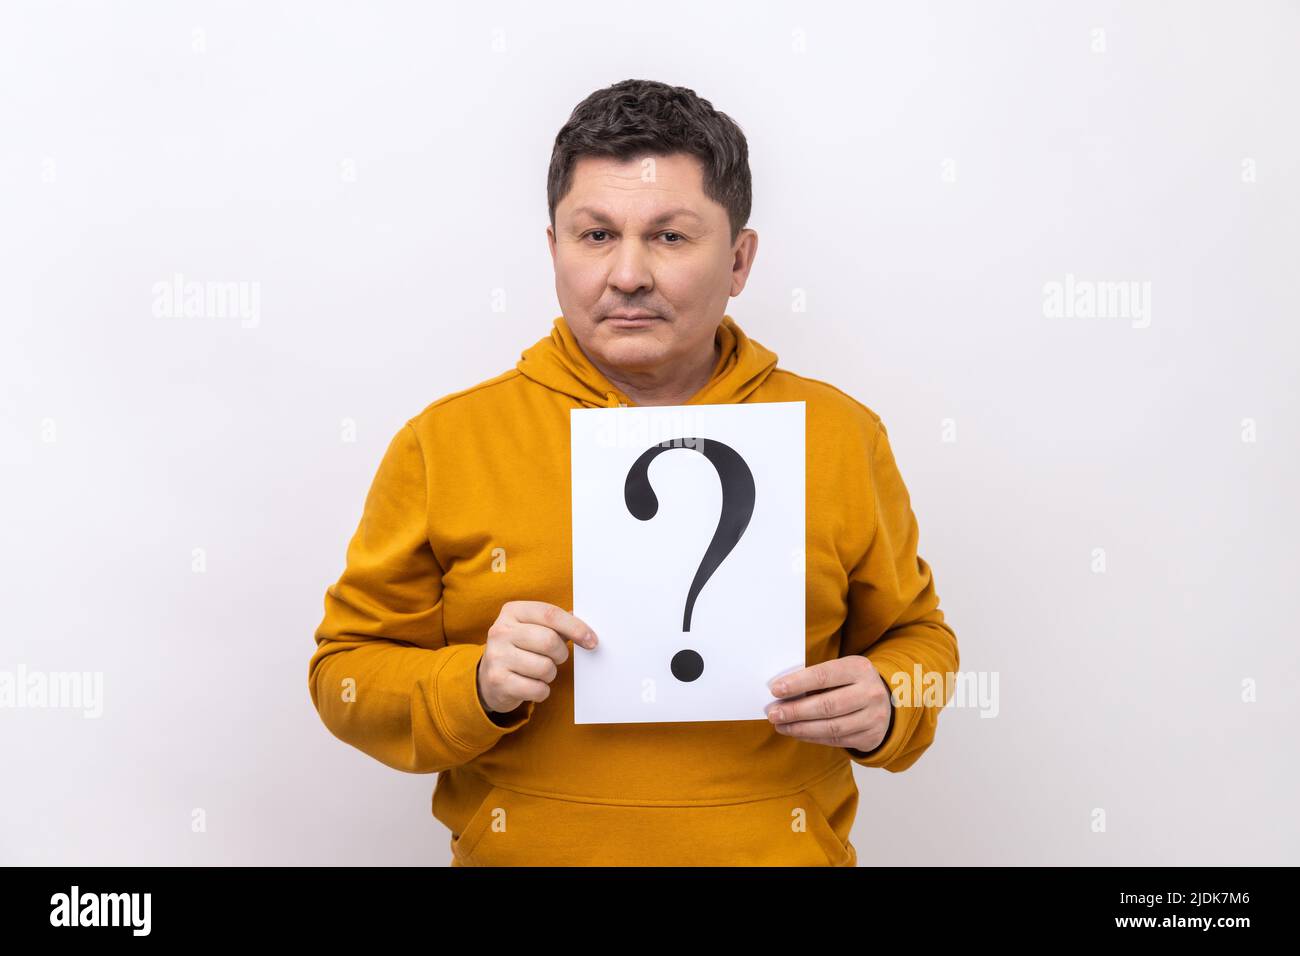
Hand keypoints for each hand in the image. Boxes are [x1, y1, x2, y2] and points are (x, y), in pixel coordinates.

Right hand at [476, 600, 598, 714]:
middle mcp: (500, 631)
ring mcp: (496, 656)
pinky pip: (537, 689)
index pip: (550, 614)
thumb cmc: (520, 649)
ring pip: (545, 667)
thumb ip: (557, 624)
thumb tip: (585, 624)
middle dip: (561, 654)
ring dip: (550, 674)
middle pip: (549, 641)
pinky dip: (542, 691)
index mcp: (512, 611)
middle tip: (557, 658)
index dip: (576, 627)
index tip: (592, 641)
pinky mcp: (498, 681)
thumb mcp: (533, 629)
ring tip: (540, 671)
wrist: (488, 678)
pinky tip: (531, 685)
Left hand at [765, 655, 891, 752]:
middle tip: (773, 714)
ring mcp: (874, 717)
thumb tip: (781, 692)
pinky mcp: (871, 737)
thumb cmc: (851, 682)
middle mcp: (870, 692)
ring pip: (831, 727)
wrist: (886, 700)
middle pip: (827, 705)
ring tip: (780, 726)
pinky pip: (836, 740)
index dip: (797, 683)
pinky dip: (812, 737)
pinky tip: (797, 733)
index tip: (775, 690)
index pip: (823, 676)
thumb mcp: (840, 670)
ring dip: (800, 728)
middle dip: (795, 711)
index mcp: (859, 668)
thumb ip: (816, 679)